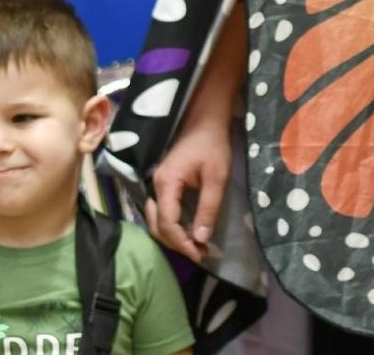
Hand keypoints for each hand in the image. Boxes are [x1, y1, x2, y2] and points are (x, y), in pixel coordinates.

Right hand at [145, 112, 230, 261]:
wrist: (205, 119)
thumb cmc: (212, 144)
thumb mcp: (217, 177)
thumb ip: (208, 208)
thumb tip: (200, 238)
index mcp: (166, 183)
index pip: (167, 223)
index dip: (182, 243)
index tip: (199, 254)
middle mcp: (155, 186)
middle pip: (157, 225)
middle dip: (176, 243)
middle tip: (199, 253)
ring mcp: (157, 185)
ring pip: (156, 220)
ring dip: (173, 236)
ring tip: (196, 246)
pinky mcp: (164, 184)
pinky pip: (161, 211)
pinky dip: (172, 226)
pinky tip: (188, 231)